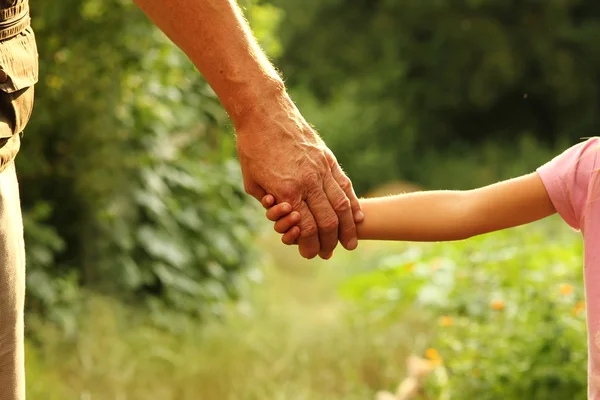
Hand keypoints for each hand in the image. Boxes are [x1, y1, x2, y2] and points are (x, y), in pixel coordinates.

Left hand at [235, 94, 362, 258]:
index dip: (311, 246)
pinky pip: (345, 185)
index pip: (307, 228)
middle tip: (329, 253)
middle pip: (328, 221)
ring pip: (342, 205)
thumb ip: (268, 203)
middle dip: (330, 242)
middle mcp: (309, 181)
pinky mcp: (328, 158)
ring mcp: (322, 169)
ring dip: (348, 228)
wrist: (265, 112)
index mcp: (287, 190)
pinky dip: (353, 203)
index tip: (311, 254)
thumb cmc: (253, 147)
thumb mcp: (251, 181)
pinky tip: (358, 216)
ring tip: (351, 242)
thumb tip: (285, 217)